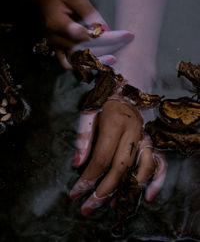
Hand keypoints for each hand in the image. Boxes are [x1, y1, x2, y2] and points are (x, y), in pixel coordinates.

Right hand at [33, 0, 133, 67]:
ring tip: (114, 57)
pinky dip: (80, 67)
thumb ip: (90, 13)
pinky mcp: (55, 49)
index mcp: (57, 23)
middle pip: (83, 50)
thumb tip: (105, 31)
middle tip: (125, 42)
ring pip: (78, 59)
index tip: (126, 35)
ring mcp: (53, 46)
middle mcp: (54, 38)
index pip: (86, 36)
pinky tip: (94, 66)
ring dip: (97, 60)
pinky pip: (67, 63)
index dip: (107, 39)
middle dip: (107, 48)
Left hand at [70, 100, 166, 215]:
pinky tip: (146, 196)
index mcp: (115, 123)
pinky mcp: (152, 141)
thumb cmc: (106, 98)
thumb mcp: (89, 110)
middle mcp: (134, 132)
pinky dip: (156, 182)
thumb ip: (84, 135)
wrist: (129, 85)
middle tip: (88, 208)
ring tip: (112, 207)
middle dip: (103, 192)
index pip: (101, 158)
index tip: (75, 193)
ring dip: (127, 191)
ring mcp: (146, 137)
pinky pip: (160, 163)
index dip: (88, 178)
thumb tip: (77, 163)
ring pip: (141, 170)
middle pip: (120, 168)